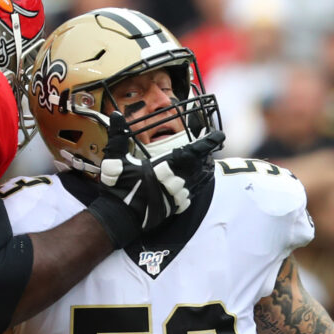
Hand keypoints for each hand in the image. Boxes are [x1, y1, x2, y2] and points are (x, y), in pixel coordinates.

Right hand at [87, 112, 224, 246]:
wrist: (120, 218)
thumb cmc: (119, 188)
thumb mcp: (115, 159)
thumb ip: (117, 135)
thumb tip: (116, 116)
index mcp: (165, 166)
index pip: (193, 151)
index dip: (207, 142)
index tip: (217, 134)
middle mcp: (176, 180)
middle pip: (200, 164)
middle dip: (207, 153)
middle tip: (212, 143)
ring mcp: (177, 195)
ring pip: (200, 179)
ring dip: (205, 168)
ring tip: (209, 160)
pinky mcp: (176, 207)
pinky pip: (194, 193)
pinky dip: (200, 184)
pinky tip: (200, 180)